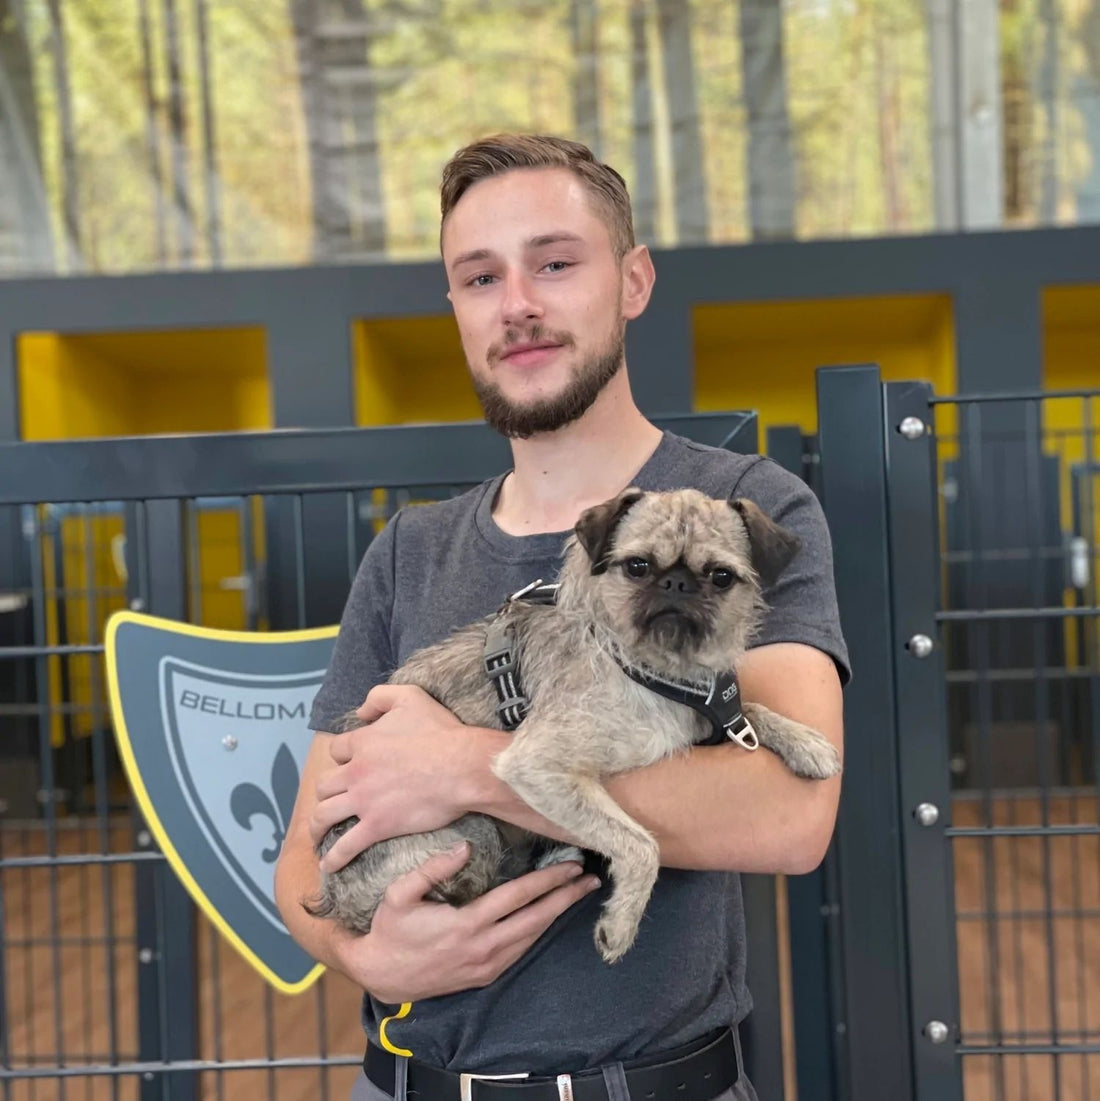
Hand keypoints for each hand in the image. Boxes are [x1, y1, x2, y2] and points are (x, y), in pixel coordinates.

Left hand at [310, 684, 499, 871]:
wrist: (461, 766)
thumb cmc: (441, 731)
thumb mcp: (410, 697)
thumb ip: (380, 697)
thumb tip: (360, 711)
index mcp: (362, 742)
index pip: (337, 750)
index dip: (343, 757)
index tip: (350, 765)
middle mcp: (356, 772)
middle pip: (324, 785)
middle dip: (325, 793)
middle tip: (331, 801)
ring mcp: (364, 801)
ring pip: (324, 815)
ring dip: (317, 826)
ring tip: (317, 835)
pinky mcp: (377, 826)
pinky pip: (346, 846)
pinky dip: (333, 857)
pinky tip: (328, 865)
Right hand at [333, 844, 601, 1002]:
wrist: (382, 975)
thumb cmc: (390, 929)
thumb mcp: (399, 894)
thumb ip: (431, 868)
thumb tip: (464, 847)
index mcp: (467, 924)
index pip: (518, 897)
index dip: (548, 880)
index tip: (571, 866)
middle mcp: (484, 948)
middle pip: (537, 919)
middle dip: (566, 897)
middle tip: (591, 880)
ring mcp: (487, 965)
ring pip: (533, 937)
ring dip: (558, 914)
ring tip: (578, 894)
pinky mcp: (485, 976)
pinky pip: (521, 951)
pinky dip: (539, 931)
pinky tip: (550, 917)